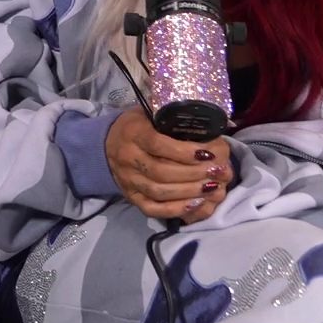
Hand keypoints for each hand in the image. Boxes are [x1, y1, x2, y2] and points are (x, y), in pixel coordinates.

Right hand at [105, 110, 231, 223]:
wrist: (106, 144)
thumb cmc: (138, 125)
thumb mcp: (151, 113)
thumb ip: (173, 116)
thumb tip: (208, 123)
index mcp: (133, 133)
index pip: (158, 145)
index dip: (185, 152)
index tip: (209, 154)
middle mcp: (127, 158)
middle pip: (160, 172)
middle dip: (193, 174)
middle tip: (217, 172)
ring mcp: (127, 180)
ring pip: (158, 192)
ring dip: (188, 192)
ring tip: (211, 187)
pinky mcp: (130, 196)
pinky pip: (152, 208)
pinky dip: (175, 209)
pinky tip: (195, 203)